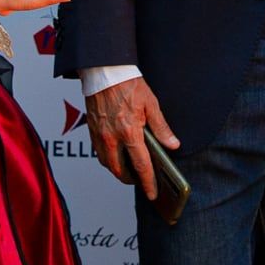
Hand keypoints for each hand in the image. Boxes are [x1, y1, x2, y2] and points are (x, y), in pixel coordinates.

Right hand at [86, 75, 178, 199]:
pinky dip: (109, 160)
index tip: (152, 193)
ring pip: (107, 164)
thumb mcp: (151, 104)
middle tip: (141, 182)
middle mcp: (111, 137)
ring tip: (130, 171)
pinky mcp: (92, 131)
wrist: (104, 72)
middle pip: (119, 170)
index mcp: (129, 131)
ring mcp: (99, 135)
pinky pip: (99, 153)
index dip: (148, 182)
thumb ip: (161, 128)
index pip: (141, 165)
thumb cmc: (128, 85)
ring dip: (118, 171)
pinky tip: (117, 156)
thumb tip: (173, 145)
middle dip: (131, 180)